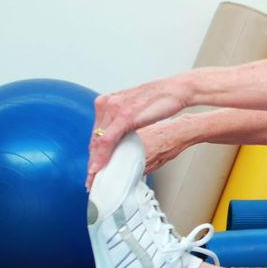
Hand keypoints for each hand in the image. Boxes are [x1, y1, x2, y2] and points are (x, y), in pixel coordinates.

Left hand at [86, 75, 191, 189]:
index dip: (94, 150)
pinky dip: (102, 156)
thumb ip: (123, 119)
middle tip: (90, 176)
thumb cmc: (160, 99)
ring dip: (95, 161)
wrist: (176, 91)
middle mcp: (107, 103)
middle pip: (95, 137)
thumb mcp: (135, 109)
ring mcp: (113, 109)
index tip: (93, 164)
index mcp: (108, 101)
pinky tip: (100, 166)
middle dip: (93, 159)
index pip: (97, 131)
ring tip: (93, 176)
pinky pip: (107, 140)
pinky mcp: (123, 116)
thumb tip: (121, 134)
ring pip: (98, 140)